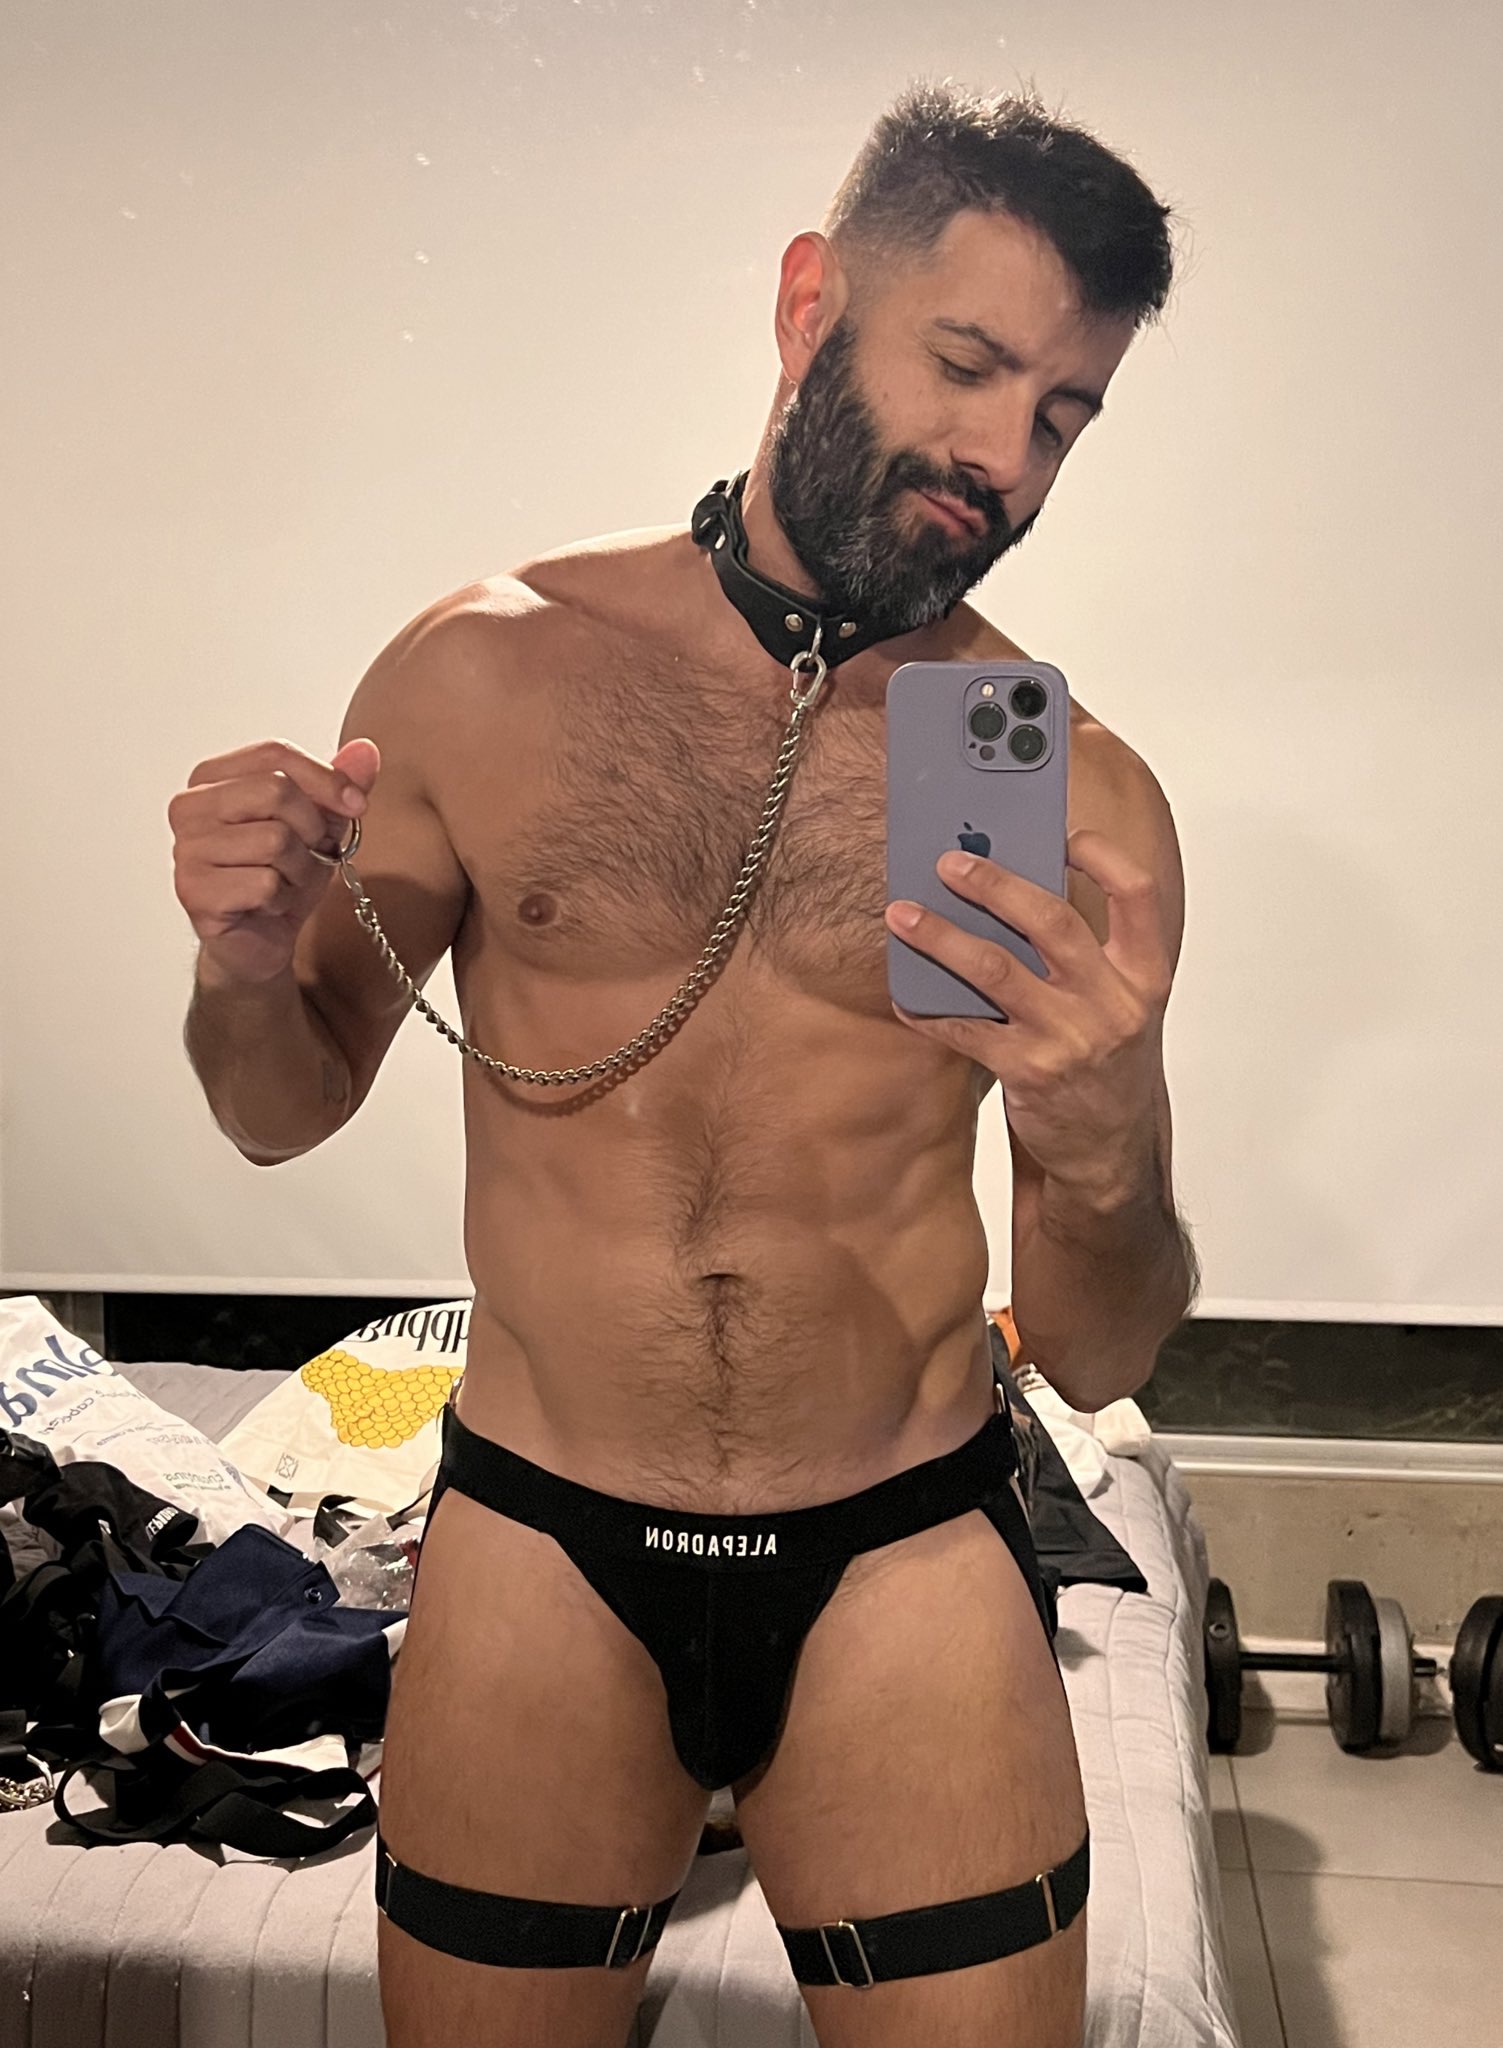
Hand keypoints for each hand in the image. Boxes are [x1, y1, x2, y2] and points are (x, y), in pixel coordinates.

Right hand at [170, 737, 380, 986]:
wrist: (263, 938)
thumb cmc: (283, 874)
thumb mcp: (321, 824)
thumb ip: (340, 784)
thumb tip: (365, 751)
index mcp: (212, 778)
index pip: (274, 755)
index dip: (325, 778)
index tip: (357, 804)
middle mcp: (189, 807)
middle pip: (275, 792)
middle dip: (311, 830)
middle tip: (307, 855)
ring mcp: (186, 849)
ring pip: (275, 841)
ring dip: (298, 870)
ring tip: (283, 882)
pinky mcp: (194, 891)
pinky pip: (265, 884)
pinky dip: (282, 898)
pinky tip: (267, 905)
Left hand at [884, 829, 1174, 1190]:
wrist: (1110, 1150)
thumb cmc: (1106, 1064)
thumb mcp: (1117, 1005)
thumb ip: (1083, 956)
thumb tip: (1006, 894)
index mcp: (1144, 976)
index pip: (1137, 895)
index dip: (1101, 856)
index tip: (1061, 834)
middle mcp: (1113, 1003)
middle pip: (1052, 922)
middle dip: (995, 885)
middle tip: (949, 864)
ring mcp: (1070, 1039)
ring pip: (996, 970)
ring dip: (942, 937)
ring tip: (902, 915)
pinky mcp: (1029, 1074)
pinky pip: (965, 1029)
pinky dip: (927, 1008)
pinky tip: (903, 992)